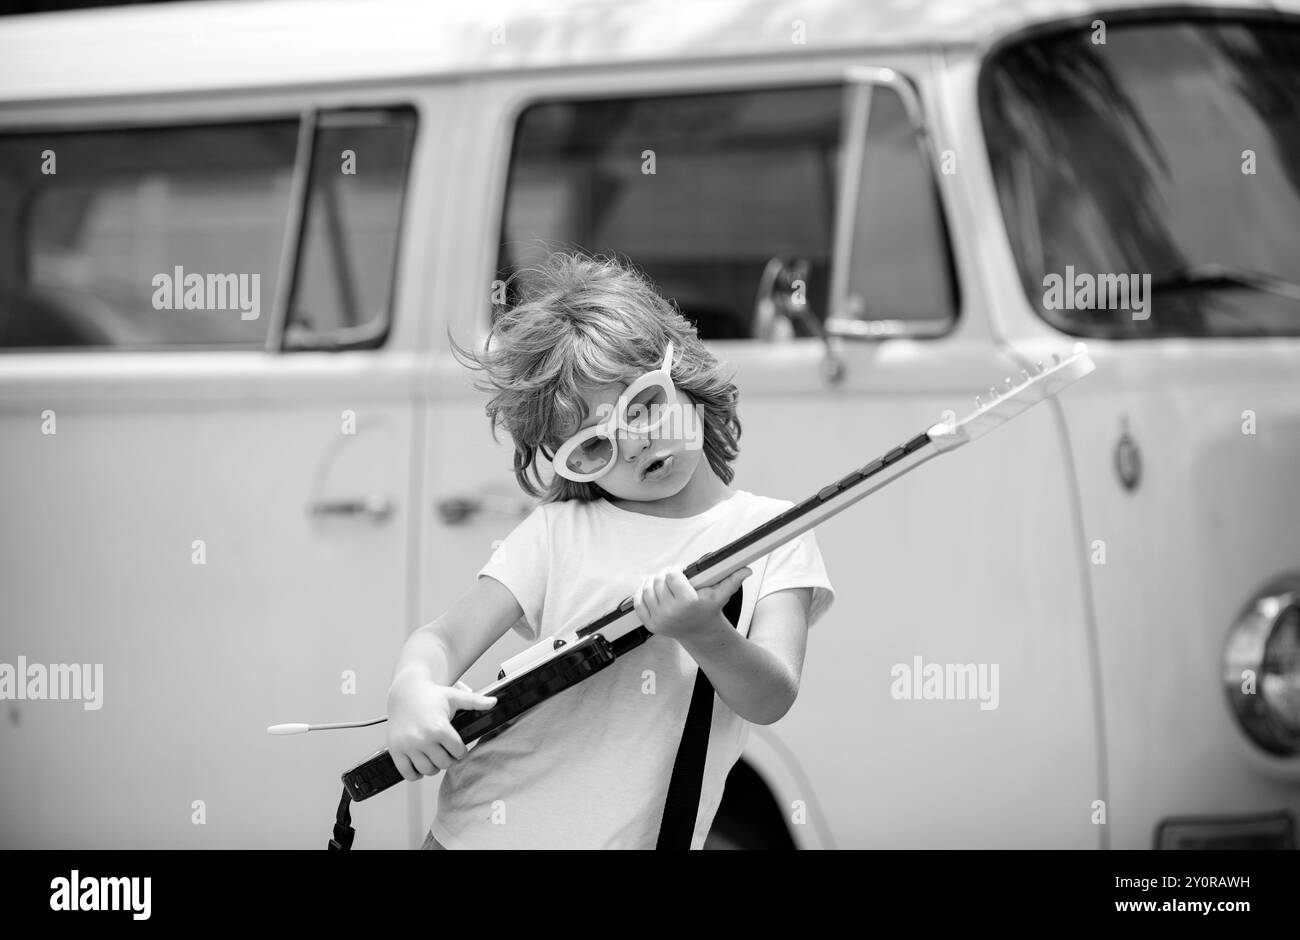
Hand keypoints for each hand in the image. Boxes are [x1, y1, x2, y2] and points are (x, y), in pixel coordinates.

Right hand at [386, 675, 496, 780]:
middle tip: (446, 751)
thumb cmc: (431, 695)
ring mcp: (408, 746)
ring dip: (433, 766)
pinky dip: (415, 773)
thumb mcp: (454, 697)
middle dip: (448, 758)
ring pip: (427, 770)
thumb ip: (475, 701)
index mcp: (439, 728)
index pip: (458, 752)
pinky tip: (420, 763)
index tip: (458, 747)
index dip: (461, 750)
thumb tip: (494, 702)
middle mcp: (423, 739)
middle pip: (444, 763)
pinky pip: (407, 773)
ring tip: (434, 756)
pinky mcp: (396, 750)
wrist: (405, 692)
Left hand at [632, 565, 751, 642]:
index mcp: (687, 602)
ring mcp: (659, 620)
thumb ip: (732, 580)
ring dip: (652, 581)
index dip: (675, 569)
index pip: (671, 575)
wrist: (700, 633)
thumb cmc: (709, 609)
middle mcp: (671, 612)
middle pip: (658, 581)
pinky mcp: (651, 625)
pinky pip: (638, 603)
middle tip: (671, 575)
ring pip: (647, 590)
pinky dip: (641, 593)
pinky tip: (649, 588)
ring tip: (661, 580)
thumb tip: (747, 569)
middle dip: (664, 575)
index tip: (680, 570)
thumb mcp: (721, 594)